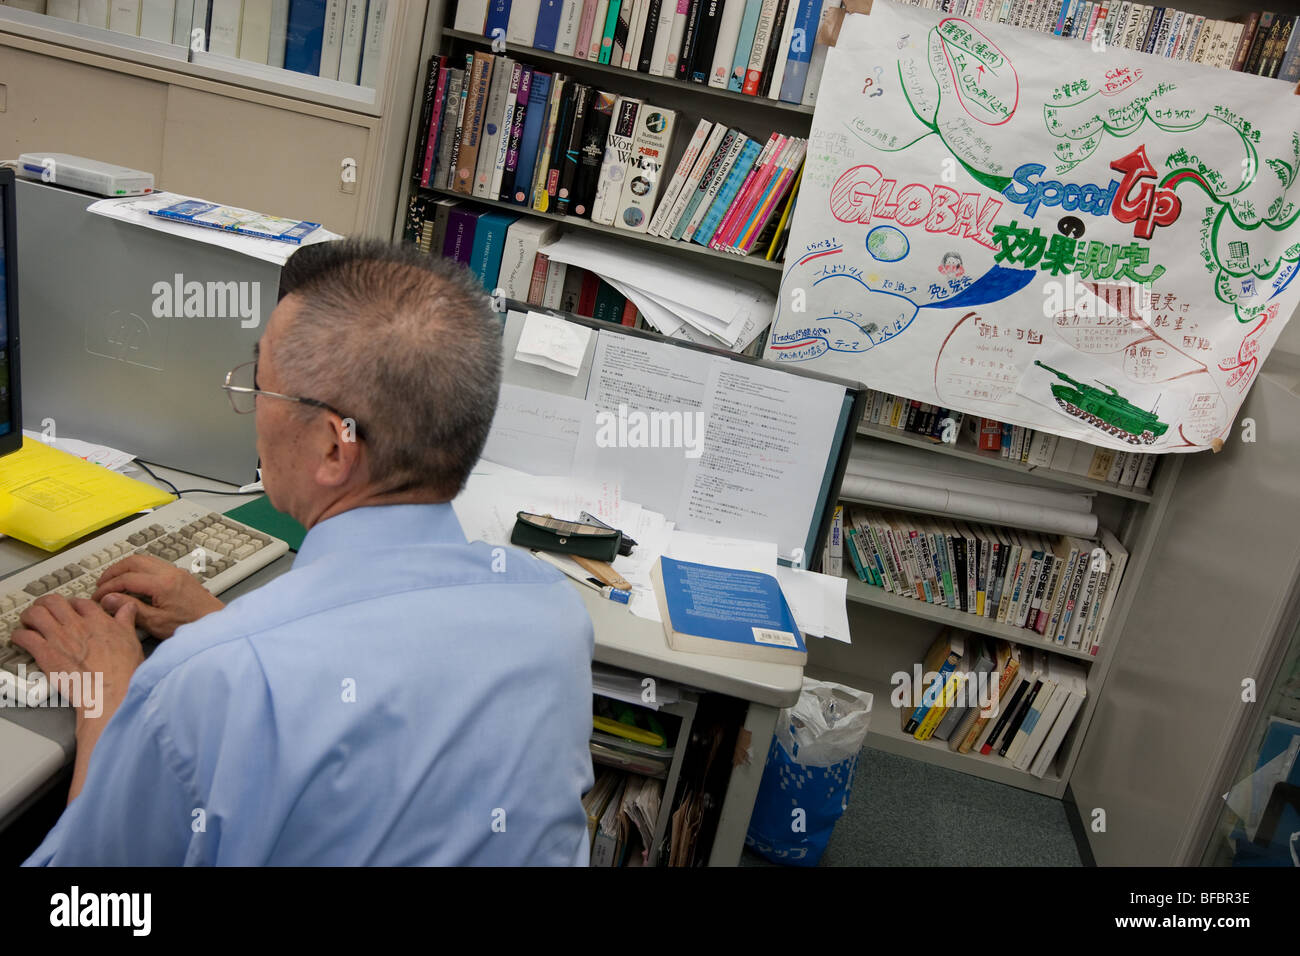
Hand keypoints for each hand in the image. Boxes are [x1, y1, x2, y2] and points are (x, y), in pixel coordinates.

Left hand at [11, 595, 142, 723]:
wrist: (110, 691)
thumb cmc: (123, 671)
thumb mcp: (132, 640)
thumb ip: (126, 620)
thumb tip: (128, 607)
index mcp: (98, 620)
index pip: (80, 602)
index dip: (72, 604)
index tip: (70, 609)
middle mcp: (76, 625)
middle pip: (53, 602)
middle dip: (45, 604)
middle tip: (43, 610)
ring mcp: (59, 638)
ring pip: (35, 614)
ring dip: (29, 616)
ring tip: (28, 622)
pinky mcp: (45, 654)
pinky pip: (24, 637)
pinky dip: (19, 636)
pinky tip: (20, 640)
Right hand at [93, 554, 224, 639]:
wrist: (216, 623)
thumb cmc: (190, 625)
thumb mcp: (156, 622)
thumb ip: (131, 608)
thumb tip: (108, 598)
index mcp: (163, 583)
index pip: (126, 578)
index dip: (108, 587)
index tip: (97, 596)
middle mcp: (170, 572)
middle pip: (134, 561)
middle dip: (113, 571)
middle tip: (101, 584)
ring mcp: (176, 571)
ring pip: (144, 559)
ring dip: (126, 568)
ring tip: (113, 581)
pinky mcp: (180, 575)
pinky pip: (154, 564)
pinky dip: (138, 569)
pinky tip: (132, 582)